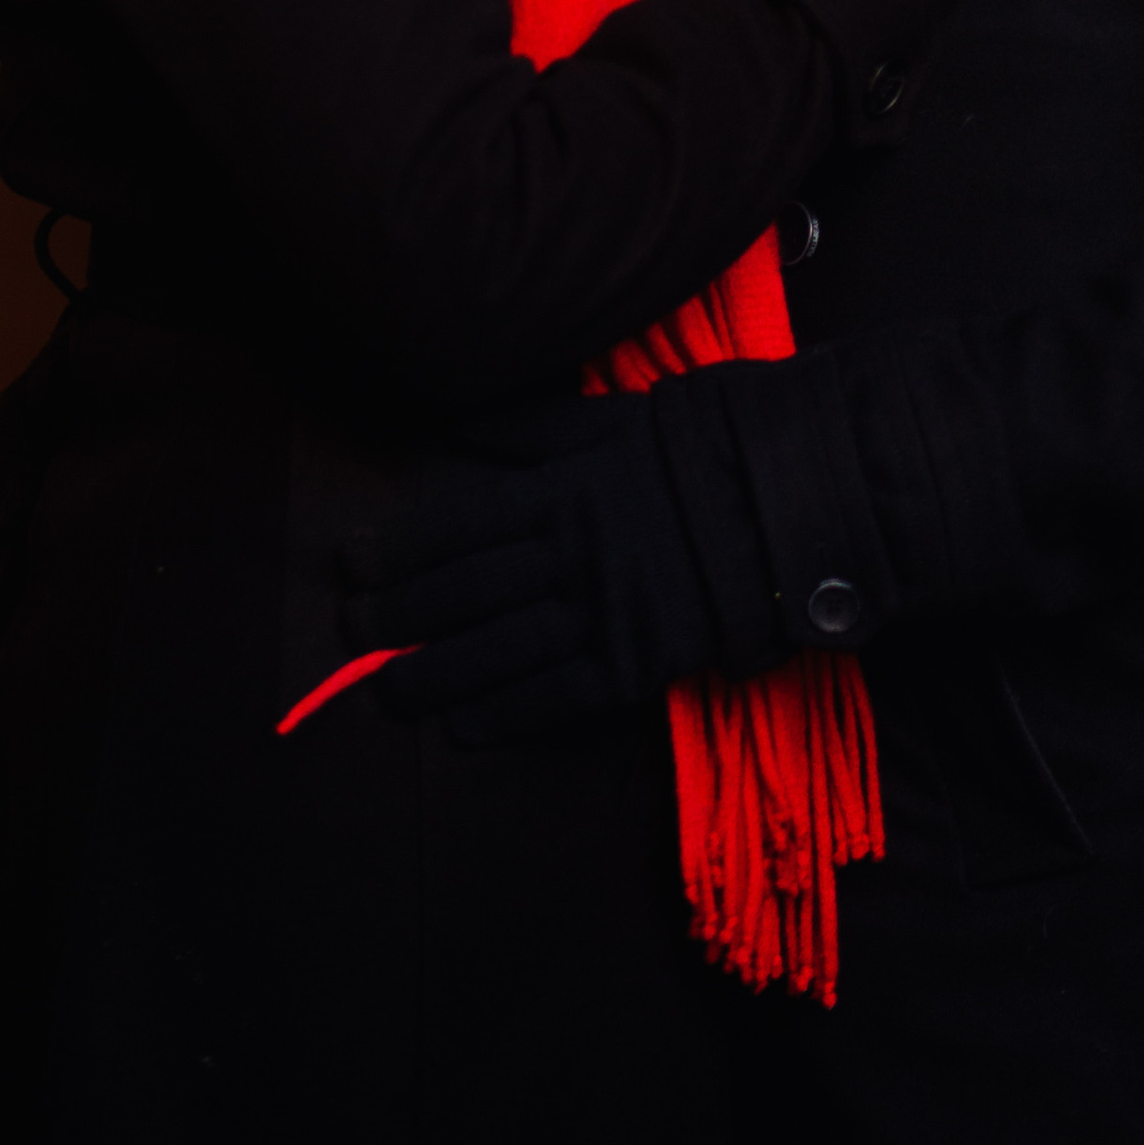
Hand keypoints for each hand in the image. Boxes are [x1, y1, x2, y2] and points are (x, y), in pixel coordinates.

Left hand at [362, 378, 784, 744]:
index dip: (398, 550)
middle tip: (349, 633)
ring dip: (434, 677)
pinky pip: (557, 698)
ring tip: (388, 693)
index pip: (457, 526)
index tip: (352, 563)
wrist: (794, 502)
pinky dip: (505, 715)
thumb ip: (531, 425)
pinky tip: (464, 727)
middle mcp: (569, 558)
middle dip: (398, 619)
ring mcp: (602, 616)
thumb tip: (457, 427)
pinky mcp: (637, 666)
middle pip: (464, 595)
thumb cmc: (702, 446)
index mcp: (561, 491)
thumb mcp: (611, 416)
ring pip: (498, 654)